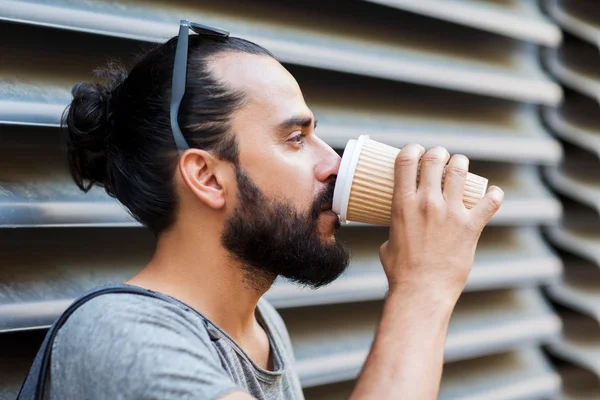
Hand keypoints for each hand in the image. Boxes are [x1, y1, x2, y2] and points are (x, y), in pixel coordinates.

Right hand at [379, 144, 503, 307]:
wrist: (422, 291)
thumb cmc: (401, 271)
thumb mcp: (388, 242)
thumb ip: (396, 228)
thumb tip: (399, 228)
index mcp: (403, 203)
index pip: (406, 159)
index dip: (412, 149)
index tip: (416, 152)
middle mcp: (427, 202)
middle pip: (435, 158)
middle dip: (438, 153)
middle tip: (440, 159)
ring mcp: (450, 213)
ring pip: (460, 170)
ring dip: (460, 164)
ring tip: (460, 170)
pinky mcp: (470, 226)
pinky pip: (490, 201)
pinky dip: (494, 195)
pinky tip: (492, 194)